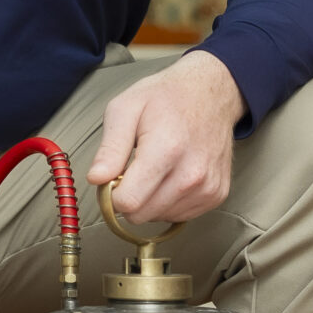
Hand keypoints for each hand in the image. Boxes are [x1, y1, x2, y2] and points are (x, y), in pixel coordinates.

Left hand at [83, 51, 245, 224]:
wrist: (210, 94)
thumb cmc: (166, 98)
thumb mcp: (125, 109)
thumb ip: (109, 148)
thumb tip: (96, 179)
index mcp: (166, 150)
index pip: (128, 202)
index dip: (111, 194)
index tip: (112, 178)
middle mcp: (192, 173)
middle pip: (141, 214)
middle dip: (128, 198)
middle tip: (131, 170)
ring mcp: (208, 186)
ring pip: (159, 218)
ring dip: (149, 201)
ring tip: (154, 169)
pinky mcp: (216, 195)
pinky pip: (179, 215)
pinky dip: (168, 202)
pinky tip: (170, 177)